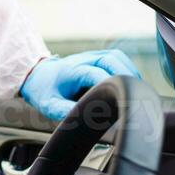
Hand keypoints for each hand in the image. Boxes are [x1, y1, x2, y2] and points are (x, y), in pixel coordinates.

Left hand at [20, 49, 140, 120]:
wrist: (38, 76)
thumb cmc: (45, 91)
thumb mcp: (50, 106)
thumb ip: (67, 111)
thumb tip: (87, 120)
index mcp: (73, 70)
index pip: (99, 75)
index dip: (113, 88)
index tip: (121, 102)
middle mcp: (84, 59)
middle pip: (112, 61)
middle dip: (126, 77)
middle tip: (135, 96)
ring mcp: (92, 55)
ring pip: (118, 57)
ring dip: (129, 72)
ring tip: (136, 90)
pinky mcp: (98, 56)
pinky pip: (118, 59)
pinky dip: (127, 69)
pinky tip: (131, 83)